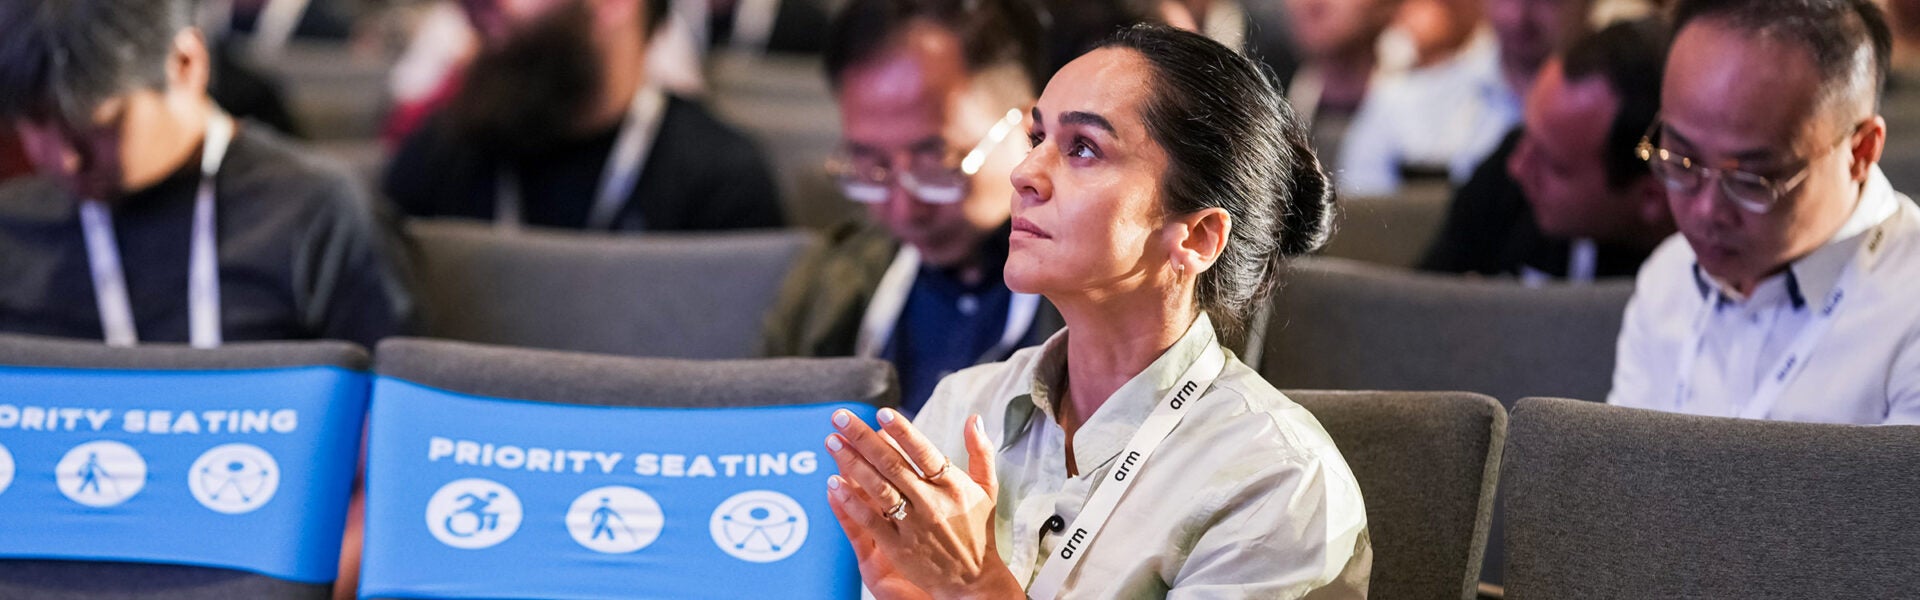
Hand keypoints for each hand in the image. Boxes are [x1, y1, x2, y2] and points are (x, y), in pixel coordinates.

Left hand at [825, 409, 1024, 599]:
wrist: (973, 580)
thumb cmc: (978, 530)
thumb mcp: (987, 489)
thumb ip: (980, 452)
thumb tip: (973, 418)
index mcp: (952, 485)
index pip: (923, 452)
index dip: (902, 431)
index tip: (882, 413)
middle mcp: (931, 502)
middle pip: (892, 464)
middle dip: (863, 438)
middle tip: (840, 418)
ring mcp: (912, 525)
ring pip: (877, 488)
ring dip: (851, 463)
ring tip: (832, 442)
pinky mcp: (898, 546)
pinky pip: (870, 520)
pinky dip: (851, 501)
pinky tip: (833, 483)